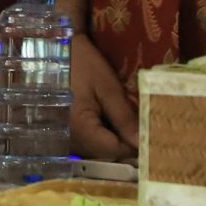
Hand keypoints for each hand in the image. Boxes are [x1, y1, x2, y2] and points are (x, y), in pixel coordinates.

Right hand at [68, 30, 137, 160]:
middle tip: (139, 122)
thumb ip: (124, 118)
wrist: (55, 52)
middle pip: (107, 154)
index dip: (135, 145)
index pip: (115, 150)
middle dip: (126, 141)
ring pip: (99, 150)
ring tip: (124, 117)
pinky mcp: (66, 133)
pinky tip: (109, 118)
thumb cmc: (82, 65)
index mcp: (81, 129)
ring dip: (115, 138)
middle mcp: (70, 140)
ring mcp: (66, 138)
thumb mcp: (108, 88)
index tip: (149, 133)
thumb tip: (142, 143)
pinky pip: (89, 142)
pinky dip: (103, 134)